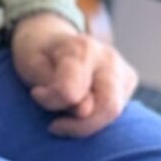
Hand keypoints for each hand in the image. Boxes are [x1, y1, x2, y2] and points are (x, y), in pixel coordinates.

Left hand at [11, 12, 138, 136]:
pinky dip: (97, 117)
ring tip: (65, 116)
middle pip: (108, 106)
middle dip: (80, 125)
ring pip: (116, 112)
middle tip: (55, 126)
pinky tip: (80, 108)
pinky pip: (119, 111)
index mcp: (81, 48)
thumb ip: (55, 87)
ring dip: (88, 123)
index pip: (72, 91)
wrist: (50, 35)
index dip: (51, 101)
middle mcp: (109, 58)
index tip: (36, 95)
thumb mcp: (31, 64)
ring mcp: (123, 70)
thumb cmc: (38, 52)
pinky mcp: (129, 83)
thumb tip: (84, 112)